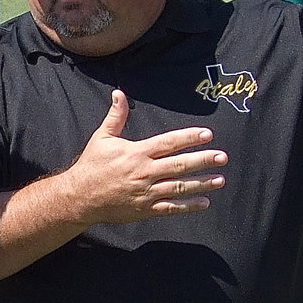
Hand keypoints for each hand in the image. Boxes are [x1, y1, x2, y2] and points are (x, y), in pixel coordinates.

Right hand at [65, 90, 226, 223]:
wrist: (80, 197)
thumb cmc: (92, 166)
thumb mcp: (102, 138)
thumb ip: (116, 117)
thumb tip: (119, 93)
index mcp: (137, 153)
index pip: (168, 143)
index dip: (189, 137)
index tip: (207, 134)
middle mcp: (144, 172)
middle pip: (179, 165)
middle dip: (203, 160)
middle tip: (222, 157)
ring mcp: (146, 192)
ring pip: (179, 187)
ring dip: (201, 183)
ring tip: (220, 179)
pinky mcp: (145, 209)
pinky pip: (171, 207)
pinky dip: (188, 206)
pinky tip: (205, 202)